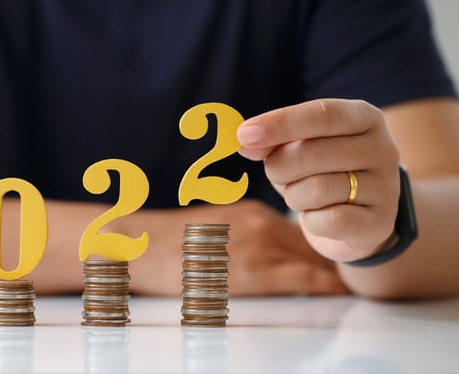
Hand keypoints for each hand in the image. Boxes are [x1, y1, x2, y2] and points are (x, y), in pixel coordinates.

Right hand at [126, 200, 348, 295]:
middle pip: (313, 240)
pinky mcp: (253, 272)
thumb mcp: (209, 227)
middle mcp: (261, 223)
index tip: (341, 249)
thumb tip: (261, 250)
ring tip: (363, 279)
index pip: (301, 225)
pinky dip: (326, 284)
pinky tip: (342, 289)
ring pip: (314, 257)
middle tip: (363, 266)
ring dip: (336, 268)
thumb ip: (241, 233)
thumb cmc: (167, 242)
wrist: (139, 245)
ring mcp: (258, 245)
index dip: (324, 238)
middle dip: (338, 252)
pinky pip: (303, 279)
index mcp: (252, 211)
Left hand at [237, 99, 399, 262]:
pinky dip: (311, 221)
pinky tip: (318, 216)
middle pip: (312, 153)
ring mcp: (386, 186)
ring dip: (294, 196)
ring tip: (302, 195)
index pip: (322, 114)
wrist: (358, 219)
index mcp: (364, 117)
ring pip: (317, 189)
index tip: (244, 134)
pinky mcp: (380, 223)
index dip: (280, 123)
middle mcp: (383, 148)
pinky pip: (328, 221)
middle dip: (279, 167)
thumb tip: (245, 141)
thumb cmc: (322, 173)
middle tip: (277, 174)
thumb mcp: (298, 148)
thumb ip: (272, 141)